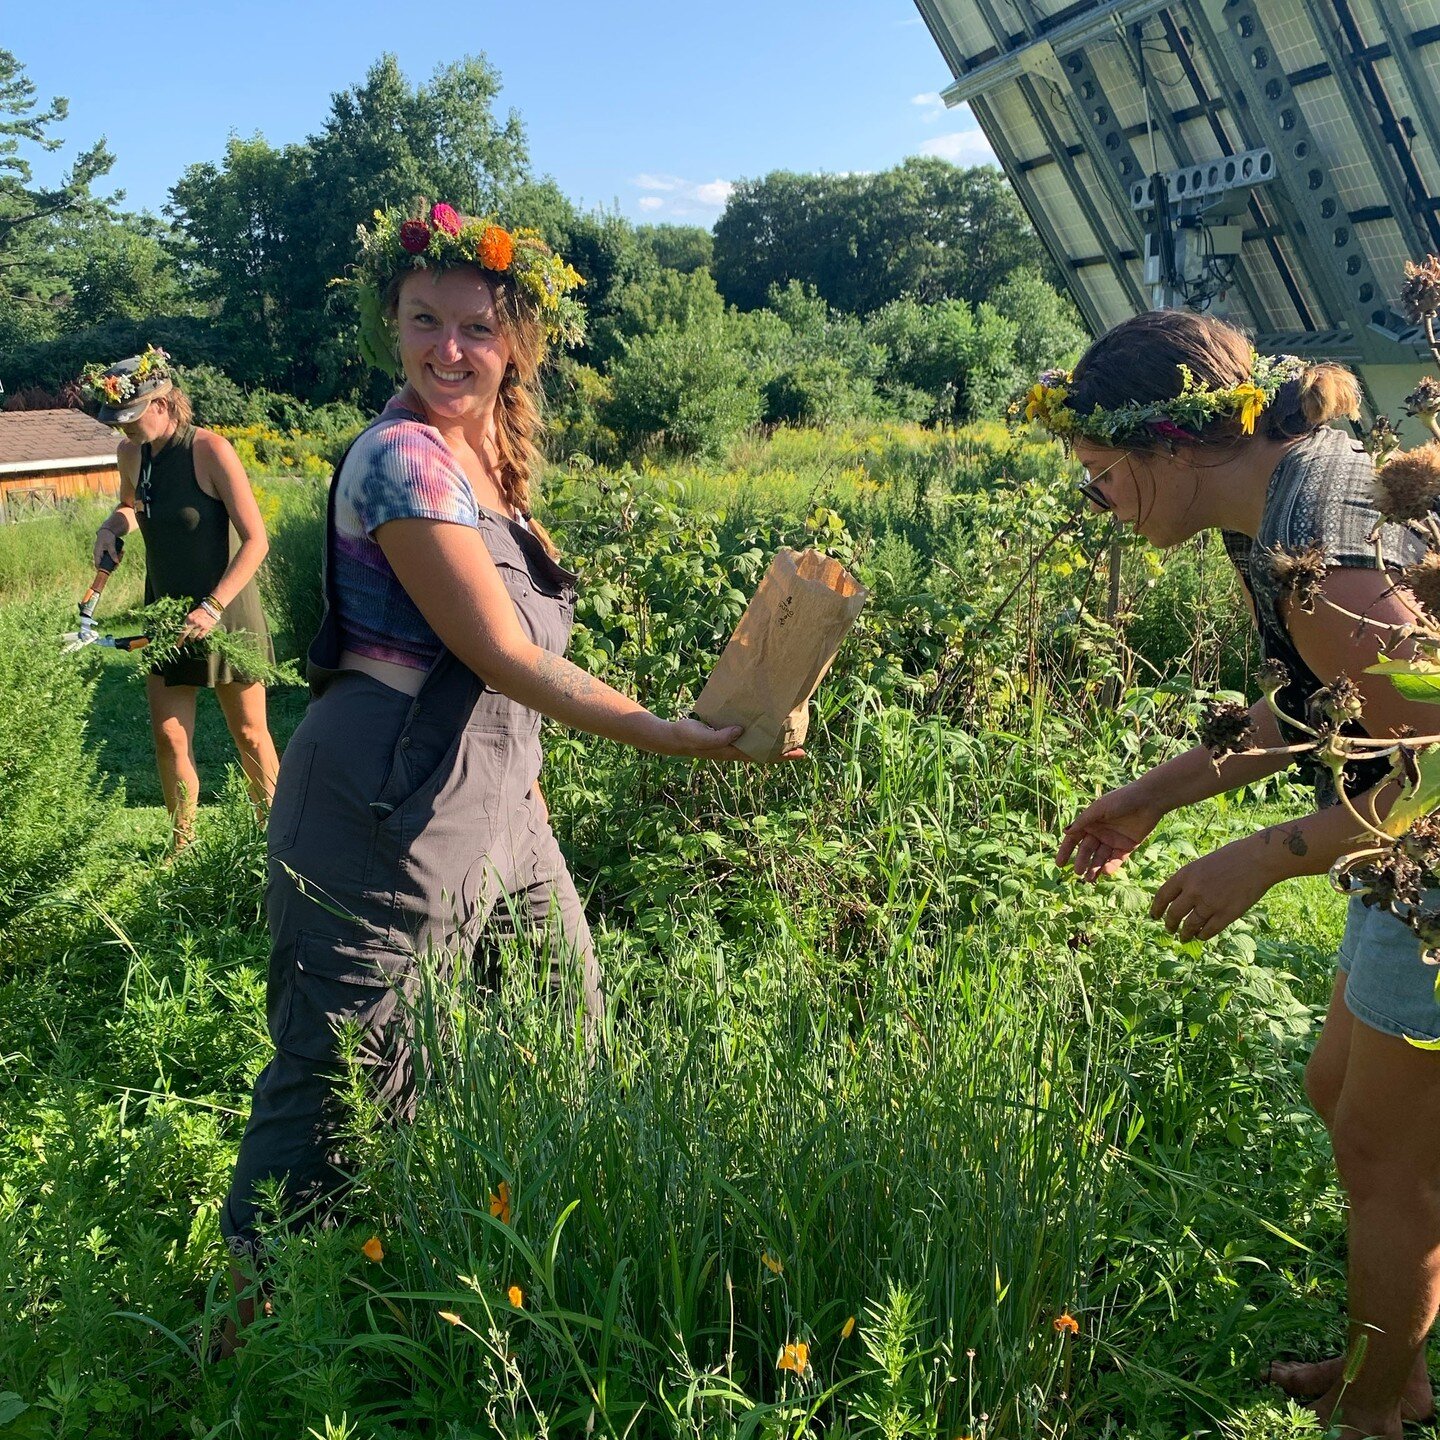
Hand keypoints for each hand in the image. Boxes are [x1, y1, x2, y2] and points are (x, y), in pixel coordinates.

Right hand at [94, 526, 121, 568]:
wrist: (107, 530)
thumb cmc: (107, 537)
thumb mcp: (110, 545)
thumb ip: (113, 553)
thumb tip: (117, 562)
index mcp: (97, 553)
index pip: (98, 565)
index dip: (104, 569)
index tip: (112, 570)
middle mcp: (99, 555)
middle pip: (106, 564)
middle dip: (114, 563)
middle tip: (120, 559)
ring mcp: (103, 554)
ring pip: (110, 560)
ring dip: (117, 558)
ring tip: (122, 552)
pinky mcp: (107, 553)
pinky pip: (112, 557)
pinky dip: (117, 555)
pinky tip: (122, 552)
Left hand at [179, 605, 218, 644]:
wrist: (212, 607)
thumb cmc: (201, 611)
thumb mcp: (192, 615)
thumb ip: (188, 622)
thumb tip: (184, 631)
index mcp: (188, 618)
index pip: (182, 629)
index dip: (179, 637)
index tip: (177, 643)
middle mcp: (193, 622)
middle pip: (186, 634)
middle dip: (182, 640)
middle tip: (180, 645)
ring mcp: (200, 626)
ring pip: (193, 636)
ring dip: (192, 638)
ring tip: (193, 639)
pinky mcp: (207, 628)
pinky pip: (201, 636)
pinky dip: (199, 637)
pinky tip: (199, 636)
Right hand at [658, 716, 805, 763]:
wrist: (674, 737)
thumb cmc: (688, 737)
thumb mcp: (703, 737)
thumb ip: (721, 736)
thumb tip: (740, 731)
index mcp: (732, 751)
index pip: (762, 755)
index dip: (781, 755)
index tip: (799, 753)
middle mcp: (735, 749)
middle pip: (763, 752)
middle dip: (782, 751)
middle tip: (801, 748)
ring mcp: (731, 742)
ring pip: (756, 744)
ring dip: (771, 742)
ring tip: (786, 736)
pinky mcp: (726, 734)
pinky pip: (746, 735)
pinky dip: (758, 732)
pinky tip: (763, 725)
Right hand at [1057, 782, 1166, 880]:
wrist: (1149, 799)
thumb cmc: (1122, 799)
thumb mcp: (1099, 809)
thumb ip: (1083, 821)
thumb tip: (1066, 832)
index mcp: (1090, 822)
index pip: (1074, 839)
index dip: (1066, 851)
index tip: (1060, 864)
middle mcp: (1100, 832)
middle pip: (1087, 851)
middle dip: (1082, 862)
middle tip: (1078, 872)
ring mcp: (1113, 840)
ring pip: (1101, 858)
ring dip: (1095, 868)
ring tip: (1089, 879)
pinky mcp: (1127, 846)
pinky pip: (1117, 859)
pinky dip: (1111, 866)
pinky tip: (1106, 871)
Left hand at [1150, 836, 1281, 941]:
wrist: (1257, 859)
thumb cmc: (1231, 858)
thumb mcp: (1202, 864)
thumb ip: (1190, 881)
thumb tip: (1180, 899)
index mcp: (1185, 875)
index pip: (1162, 896)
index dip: (1156, 909)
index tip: (1154, 916)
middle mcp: (1194, 891)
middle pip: (1174, 914)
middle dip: (1170, 925)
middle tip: (1170, 929)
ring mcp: (1210, 904)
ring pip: (1190, 926)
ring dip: (1185, 934)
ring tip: (1184, 937)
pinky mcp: (1227, 914)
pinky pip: (1209, 931)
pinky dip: (1202, 935)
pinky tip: (1201, 936)